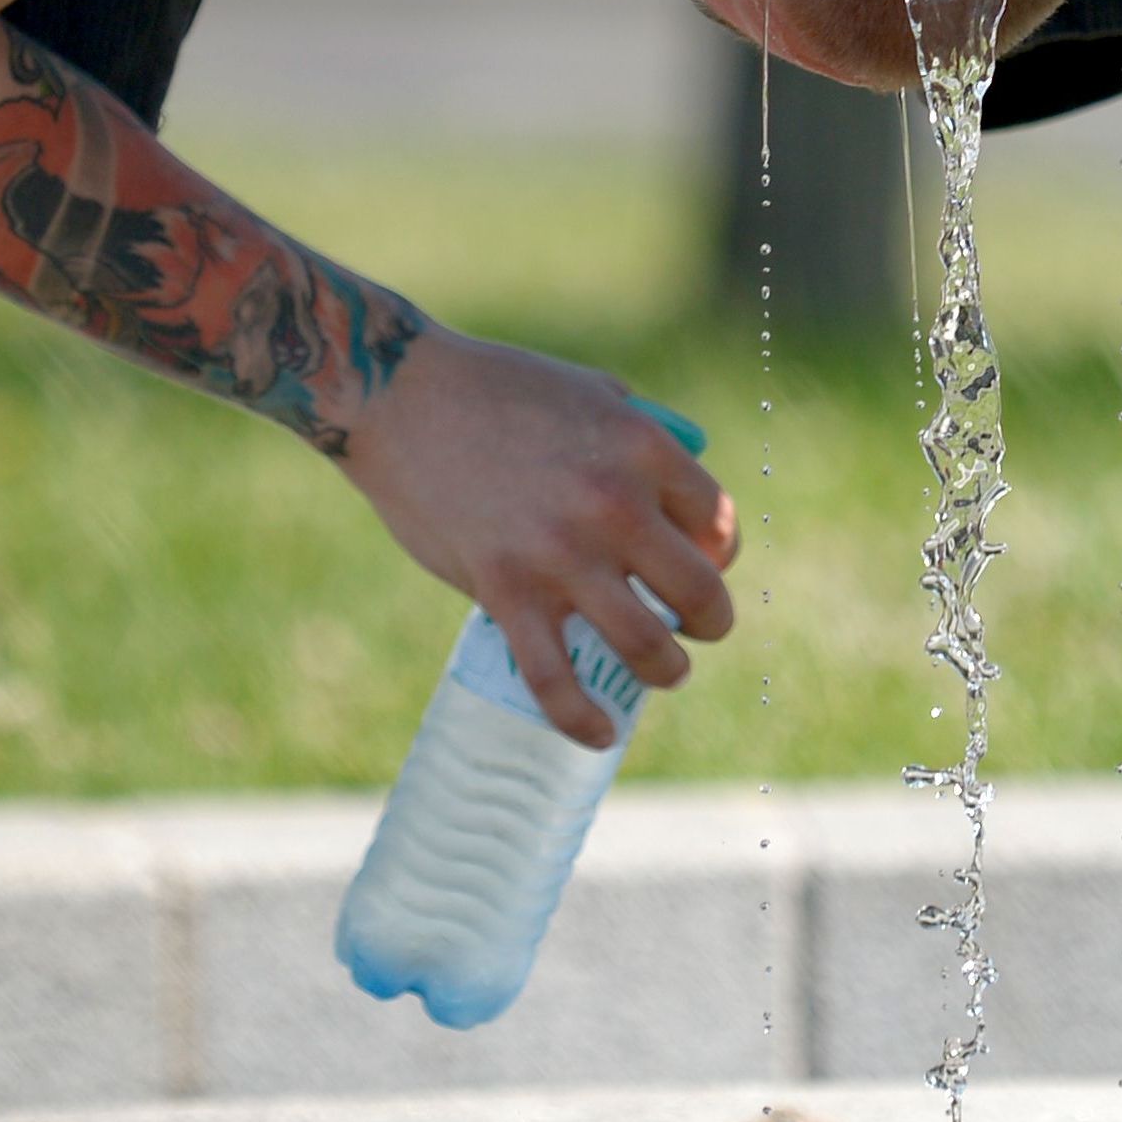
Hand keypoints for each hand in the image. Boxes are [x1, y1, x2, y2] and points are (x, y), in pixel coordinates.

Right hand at [336, 331, 738, 744]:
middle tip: (695, 628)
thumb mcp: (588, 392)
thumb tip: (667, 484)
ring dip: (666, 671)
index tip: (705, 564)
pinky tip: (600, 734)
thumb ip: (634, 433)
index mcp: (643, 448)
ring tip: (663, 673)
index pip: (718, 523)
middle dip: (710, 622)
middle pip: (701, 593)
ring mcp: (561, 555)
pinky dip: (583, 720)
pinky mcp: (506, 592)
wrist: (401, 396)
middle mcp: (615, 505)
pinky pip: (556, 679)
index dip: (720, 553)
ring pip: (646, 646)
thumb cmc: (495, 387)